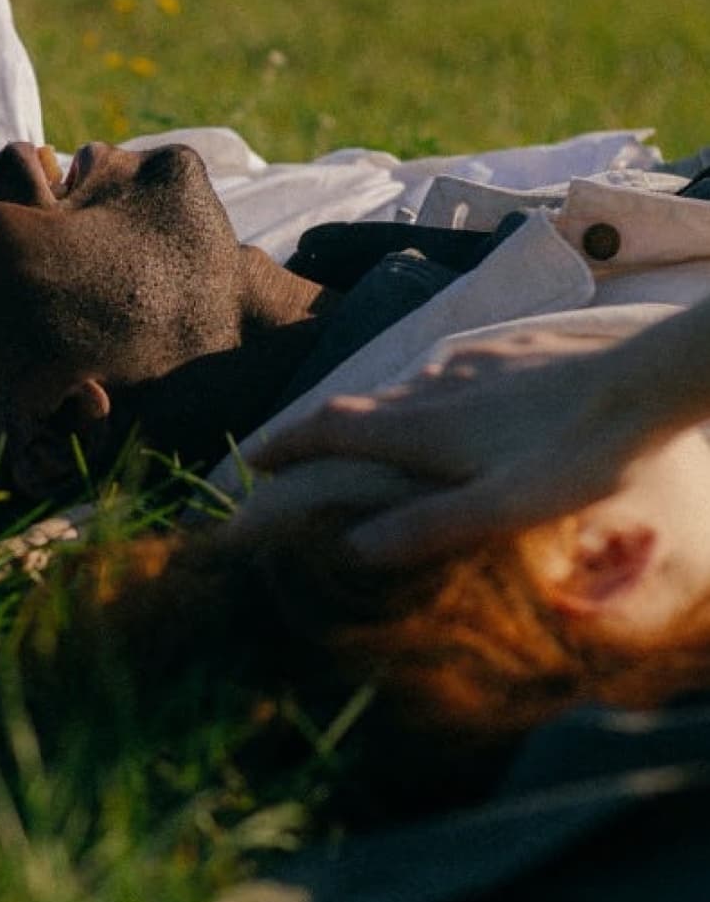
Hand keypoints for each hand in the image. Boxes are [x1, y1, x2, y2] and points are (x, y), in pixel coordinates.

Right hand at [247, 329, 649, 565]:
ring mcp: (471, 366)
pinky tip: (455, 409)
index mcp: (421, 428)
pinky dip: (426, 398)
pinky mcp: (509, 354)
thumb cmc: (580, 455)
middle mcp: (432, 388)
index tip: (252, 458)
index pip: (330, 428)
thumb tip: (350, 548)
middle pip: (356, 407)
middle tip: (299, 454)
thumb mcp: (503, 508)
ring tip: (375, 440)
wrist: (649, 382)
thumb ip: (426, 528)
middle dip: (319, 431)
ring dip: (375, 415)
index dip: (286, 442)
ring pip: (403, 390)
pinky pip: (448, 376)